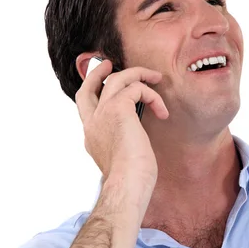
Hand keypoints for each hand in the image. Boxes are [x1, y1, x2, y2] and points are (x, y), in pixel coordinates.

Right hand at [75, 59, 168, 187]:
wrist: (128, 183)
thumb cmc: (131, 179)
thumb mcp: (121, 157)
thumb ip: (120, 142)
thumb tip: (132, 136)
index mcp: (91, 135)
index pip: (85, 107)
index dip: (92, 91)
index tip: (104, 83)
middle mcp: (92, 122)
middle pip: (89, 87)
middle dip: (98, 72)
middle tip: (111, 64)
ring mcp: (103, 113)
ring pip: (117, 80)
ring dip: (138, 74)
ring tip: (156, 78)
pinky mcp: (119, 108)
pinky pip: (137, 88)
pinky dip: (153, 96)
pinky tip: (163, 112)